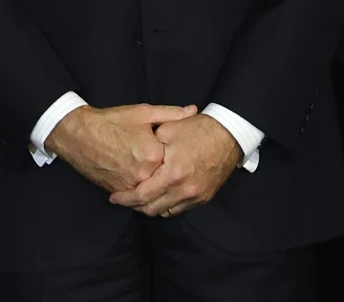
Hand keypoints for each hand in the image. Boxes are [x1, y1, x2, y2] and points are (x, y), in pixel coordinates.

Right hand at [46, 102, 196, 194]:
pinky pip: (136, 197)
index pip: (176, 160)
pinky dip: (142, 193)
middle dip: (169, 174)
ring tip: (163, 179)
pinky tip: (146, 183)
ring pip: (152, 191)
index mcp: (153, 154)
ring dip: (158, 187)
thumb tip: (193, 111)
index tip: (183, 152)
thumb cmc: (110, 122)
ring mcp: (130, 185)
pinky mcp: (118, 191)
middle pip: (165, 178)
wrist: (78, 135)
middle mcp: (143, 174)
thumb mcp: (142, 113)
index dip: (179, 156)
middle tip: (175, 168)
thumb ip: (171, 114)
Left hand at [108, 112, 240, 216]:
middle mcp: (184, 190)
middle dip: (135, 206)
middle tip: (124, 199)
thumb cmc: (198, 130)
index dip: (125, 198)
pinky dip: (166, 206)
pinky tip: (160, 196)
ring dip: (151, 208)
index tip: (114, 197)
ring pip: (165, 212)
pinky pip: (179, 209)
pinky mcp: (203, 198)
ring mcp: (195, 196)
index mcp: (172, 174)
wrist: (229, 135)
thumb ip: (149, 146)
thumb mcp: (168, 130)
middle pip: (152, 209)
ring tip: (140, 198)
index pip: (142, 196)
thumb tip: (134, 157)